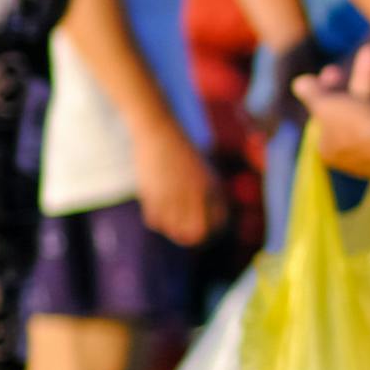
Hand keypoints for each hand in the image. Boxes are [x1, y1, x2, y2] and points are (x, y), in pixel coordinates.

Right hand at [131, 122, 219, 247]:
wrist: (159, 131)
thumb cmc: (182, 152)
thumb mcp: (204, 172)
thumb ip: (211, 195)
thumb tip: (213, 223)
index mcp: (211, 187)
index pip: (217, 224)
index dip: (212, 233)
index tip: (203, 234)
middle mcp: (194, 193)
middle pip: (195, 233)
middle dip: (191, 238)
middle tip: (184, 235)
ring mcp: (173, 194)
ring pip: (173, 229)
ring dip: (171, 229)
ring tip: (168, 222)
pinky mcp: (152, 192)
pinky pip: (154, 221)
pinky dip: (155, 221)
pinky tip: (156, 211)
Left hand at [293, 74, 369, 179]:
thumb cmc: (356, 124)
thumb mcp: (325, 104)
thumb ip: (312, 94)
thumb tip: (298, 84)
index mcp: (330, 152)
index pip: (325, 117)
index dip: (327, 90)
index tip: (332, 70)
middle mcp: (354, 158)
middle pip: (352, 112)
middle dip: (357, 81)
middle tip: (361, 55)